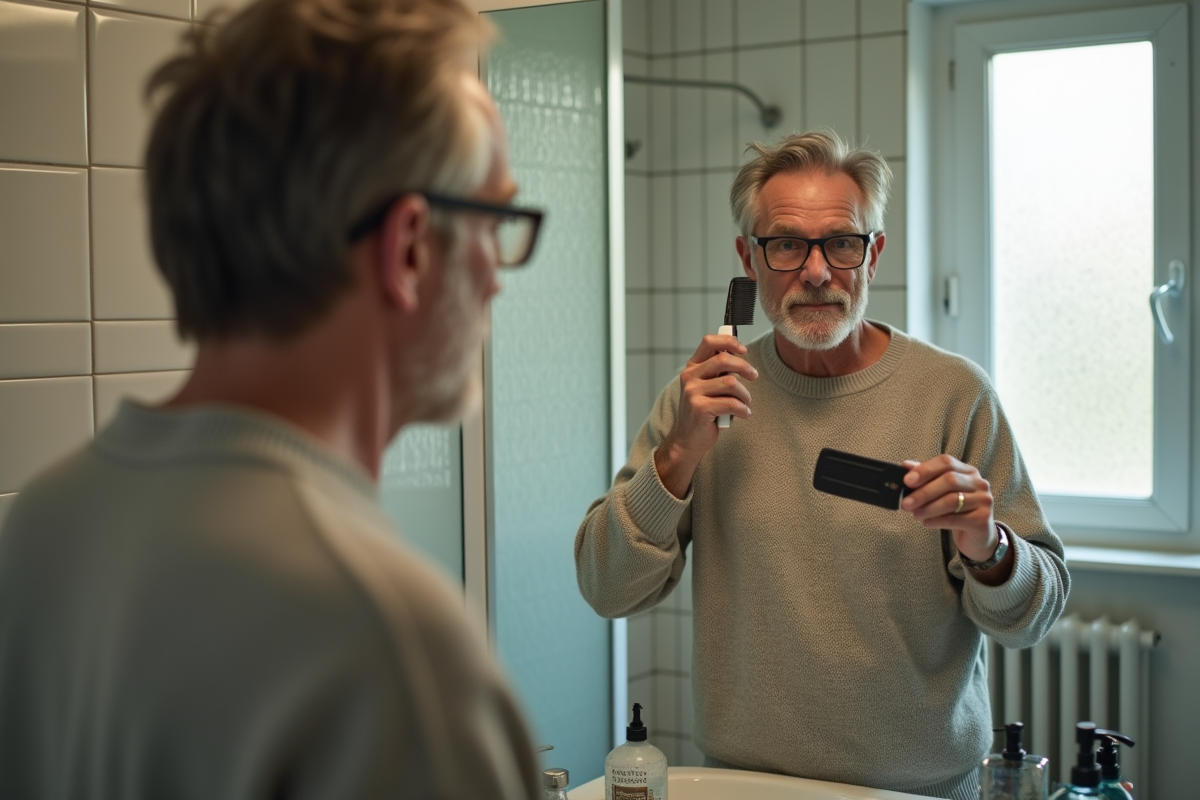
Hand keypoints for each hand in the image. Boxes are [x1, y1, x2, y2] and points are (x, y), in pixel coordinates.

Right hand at [653, 334, 757, 497]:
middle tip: (754, 376)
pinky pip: (732, 403)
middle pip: (724, 359)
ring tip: (745, 403)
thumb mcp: (706, 387)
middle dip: (745, 367)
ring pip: (731, 383)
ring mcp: (692, 392)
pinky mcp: (700, 408)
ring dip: (745, 394)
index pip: (709, 342)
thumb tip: (739, 355)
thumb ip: (717, 372)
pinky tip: (744, 414)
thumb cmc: (703, 411)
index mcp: (692, 367)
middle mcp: (689, 377)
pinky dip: (744, 409)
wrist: (688, 439)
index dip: (729, 342)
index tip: (744, 350)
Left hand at [900, 455, 996, 562]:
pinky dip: (937, 520)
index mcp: (967, 471)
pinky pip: (956, 518)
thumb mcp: (940, 492)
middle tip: (906, 503)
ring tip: (915, 515)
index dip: (925, 469)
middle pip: (949, 480)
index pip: (946, 462)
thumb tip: (906, 465)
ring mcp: (983, 500)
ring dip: (928, 508)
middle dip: (924, 492)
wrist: (977, 537)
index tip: (907, 481)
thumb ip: (926, 478)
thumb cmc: (956, 511)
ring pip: (952, 500)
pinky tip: (926, 523)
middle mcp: (979, 483)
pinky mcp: (983, 519)